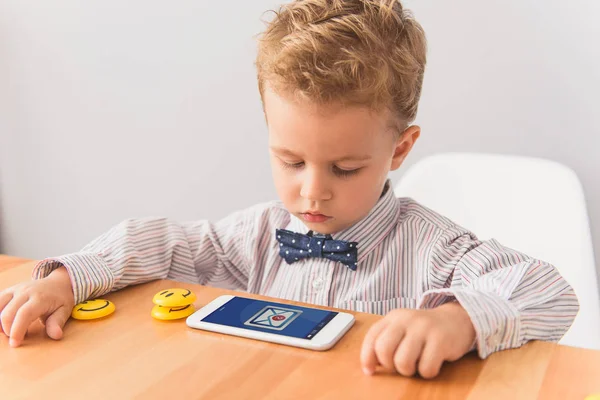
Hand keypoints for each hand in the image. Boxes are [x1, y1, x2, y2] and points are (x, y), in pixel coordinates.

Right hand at [0, 267, 74, 346]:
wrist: (57, 283)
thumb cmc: (61, 299)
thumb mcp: (64, 311)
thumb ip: (57, 322)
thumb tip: (56, 335)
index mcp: (40, 298)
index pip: (24, 314)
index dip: (17, 330)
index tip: (15, 343)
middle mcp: (26, 291)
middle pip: (8, 313)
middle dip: (8, 330)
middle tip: (16, 338)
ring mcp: (16, 289)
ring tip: (9, 330)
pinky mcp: (9, 291)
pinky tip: (1, 323)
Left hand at [360, 301, 475, 378]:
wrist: (457, 319)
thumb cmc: (424, 331)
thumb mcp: (402, 329)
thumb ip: (385, 342)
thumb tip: (370, 367)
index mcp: (393, 317)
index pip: (372, 338)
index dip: (367, 358)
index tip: (370, 371)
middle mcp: (406, 319)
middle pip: (384, 349)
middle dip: (390, 365)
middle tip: (401, 365)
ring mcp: (424, 328)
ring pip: (403, 362)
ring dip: (409, 371)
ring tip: (417, 364)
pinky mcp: (441, 340)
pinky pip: (426, 368)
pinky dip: (428, 372)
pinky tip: (433, 363)